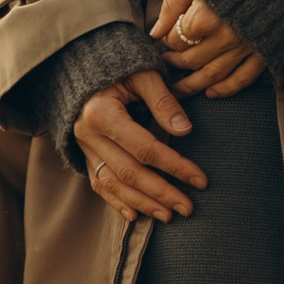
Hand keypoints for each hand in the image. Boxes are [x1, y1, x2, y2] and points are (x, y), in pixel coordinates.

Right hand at [77, 67, 206, 219]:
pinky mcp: (83, 155)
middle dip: (161, 192)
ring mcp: (83, 148)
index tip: (200, 179)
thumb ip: (163, 100)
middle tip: (188, 208)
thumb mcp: (142, 73)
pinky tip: (136, 215)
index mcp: (102, 113)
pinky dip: (117, 202)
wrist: (82, 68)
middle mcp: (88, 135)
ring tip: (169, 216)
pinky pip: (98, 184)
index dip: (174, 165)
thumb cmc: (119, 67)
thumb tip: (185, 130)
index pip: (144, 147)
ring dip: (142, 203)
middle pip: (128, 172)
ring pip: (112, 183)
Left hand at [154, 0, 267, 99]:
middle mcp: (225, 36)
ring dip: (193, 85)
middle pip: (192, 60)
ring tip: (179, 90)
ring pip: (213, 75)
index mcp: (206, 17)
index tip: (167, 38)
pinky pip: (242, 78)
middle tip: (168, 61)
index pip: (177, 39)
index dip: (167, 41)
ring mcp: (245, 47)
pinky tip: (211, 92)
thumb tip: (155, 33)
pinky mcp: (262, 52)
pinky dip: (226, 89)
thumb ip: (172, 6)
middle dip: (176, 62)